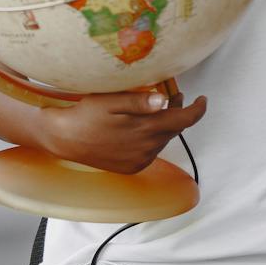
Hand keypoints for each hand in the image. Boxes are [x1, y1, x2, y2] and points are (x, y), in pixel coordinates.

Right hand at [40, 81, 205, 174]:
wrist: (63, 139)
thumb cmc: (86, 114)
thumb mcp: (111, 100)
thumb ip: (139, 101)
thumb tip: (165, 101)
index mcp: (146, 129)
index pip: (184, 120)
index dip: (197, 109)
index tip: (202, 99)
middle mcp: (147, 148)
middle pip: (175, 129)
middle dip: (178, 113)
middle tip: (173, 96)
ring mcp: (140, 160)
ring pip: (163, 140)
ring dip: (163, 125)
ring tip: (155, 110)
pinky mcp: (132, 167)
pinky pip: (151, 151)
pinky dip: (151, 138)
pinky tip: (139, 128)